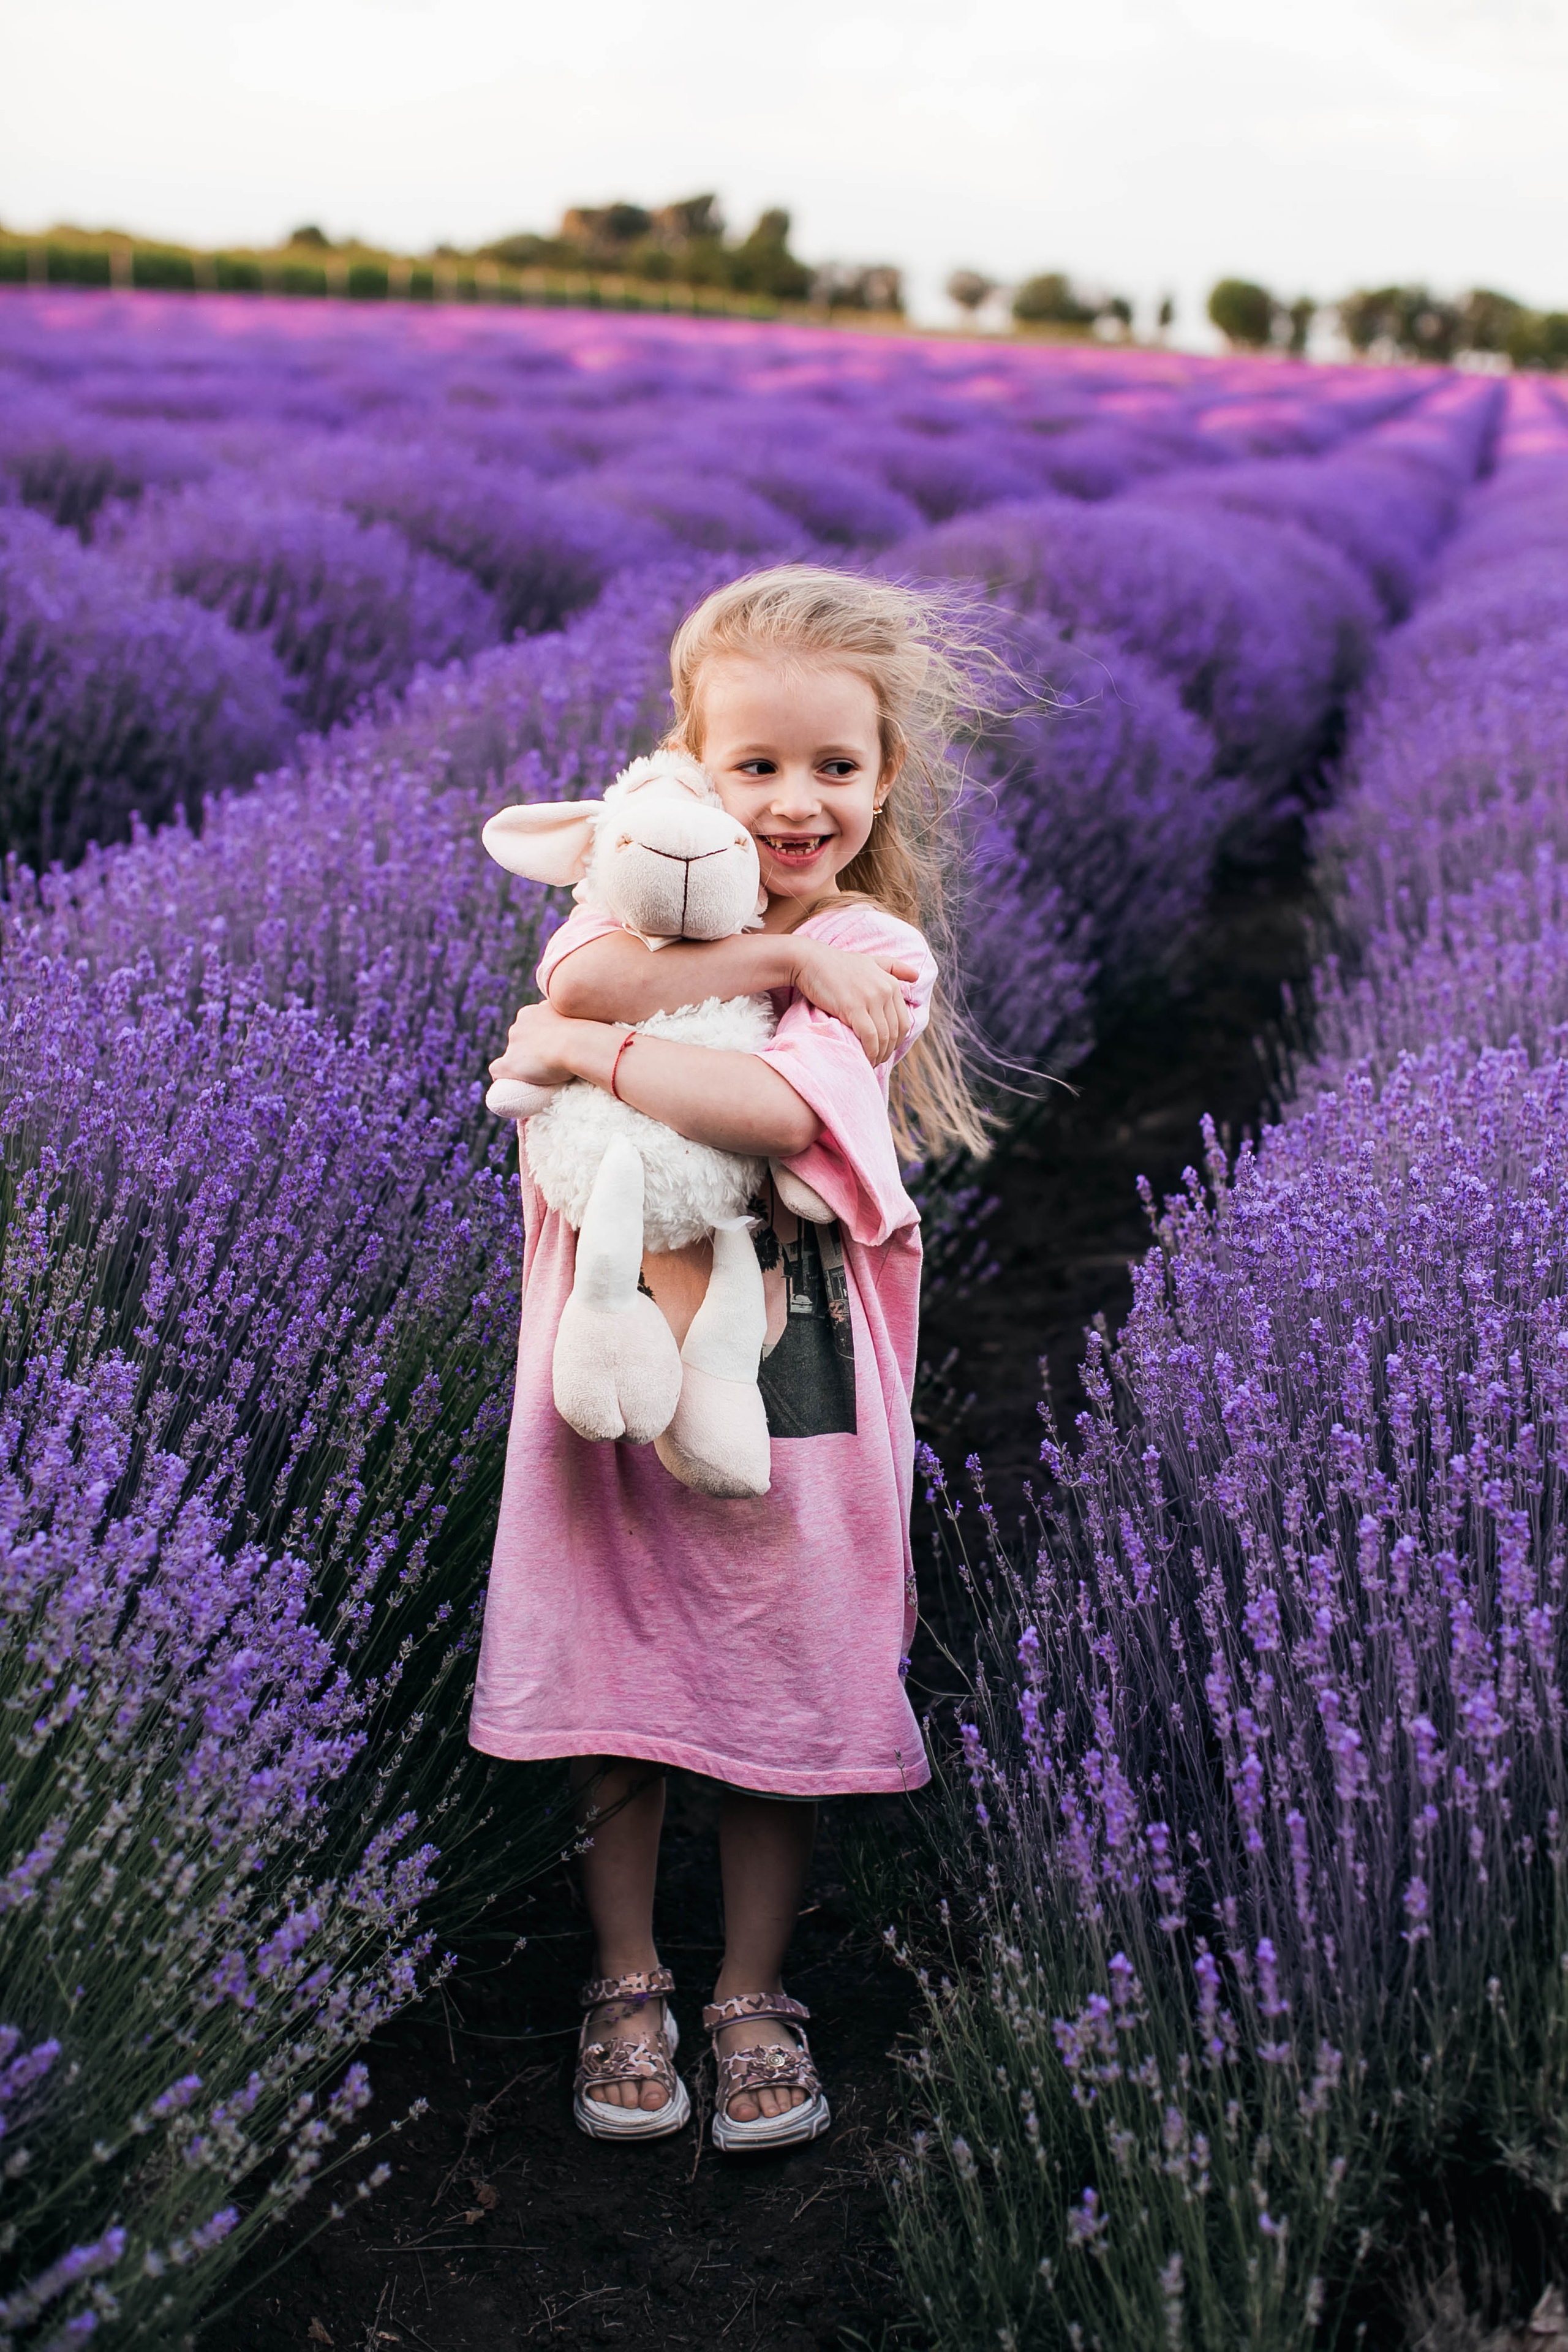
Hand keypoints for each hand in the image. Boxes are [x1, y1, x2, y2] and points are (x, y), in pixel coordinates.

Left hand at [489, 1000, 586, 1089]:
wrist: (578, 1043)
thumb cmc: (586, 1030)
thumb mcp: (579, 1015)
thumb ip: (574, 1018)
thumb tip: (589, 1023)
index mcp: (532, 1012)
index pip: (529, 1025)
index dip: (539, 1037)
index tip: (551, 1046)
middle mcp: (518, 1025)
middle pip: (519, 1038)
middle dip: (529, 1048)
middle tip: (547, 1062)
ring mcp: (513, 1044)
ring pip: (510, 1054)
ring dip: (520, 1063)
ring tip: (538, 1075)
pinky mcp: (510, 1063)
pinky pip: (497, 1070)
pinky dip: (503, 1076)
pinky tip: (513, 1083)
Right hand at [790, 941, 917, 1064]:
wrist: (810, 961)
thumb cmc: (838, 965)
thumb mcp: (871, 961)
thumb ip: (894, 967)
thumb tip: (916, 977)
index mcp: (891, 983)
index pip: (903, 1021)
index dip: (896, 1041)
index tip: (885, 1050)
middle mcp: (885, 990)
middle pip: (895, 1031)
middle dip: (888, 1051)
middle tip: (877, 1060)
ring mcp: (870, 999)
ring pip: (884, 1036)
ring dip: (879, 1054)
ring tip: (870, 1062)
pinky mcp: (853, 1007)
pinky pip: (870, 1037)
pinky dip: (869, 1051)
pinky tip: (864, 1058)